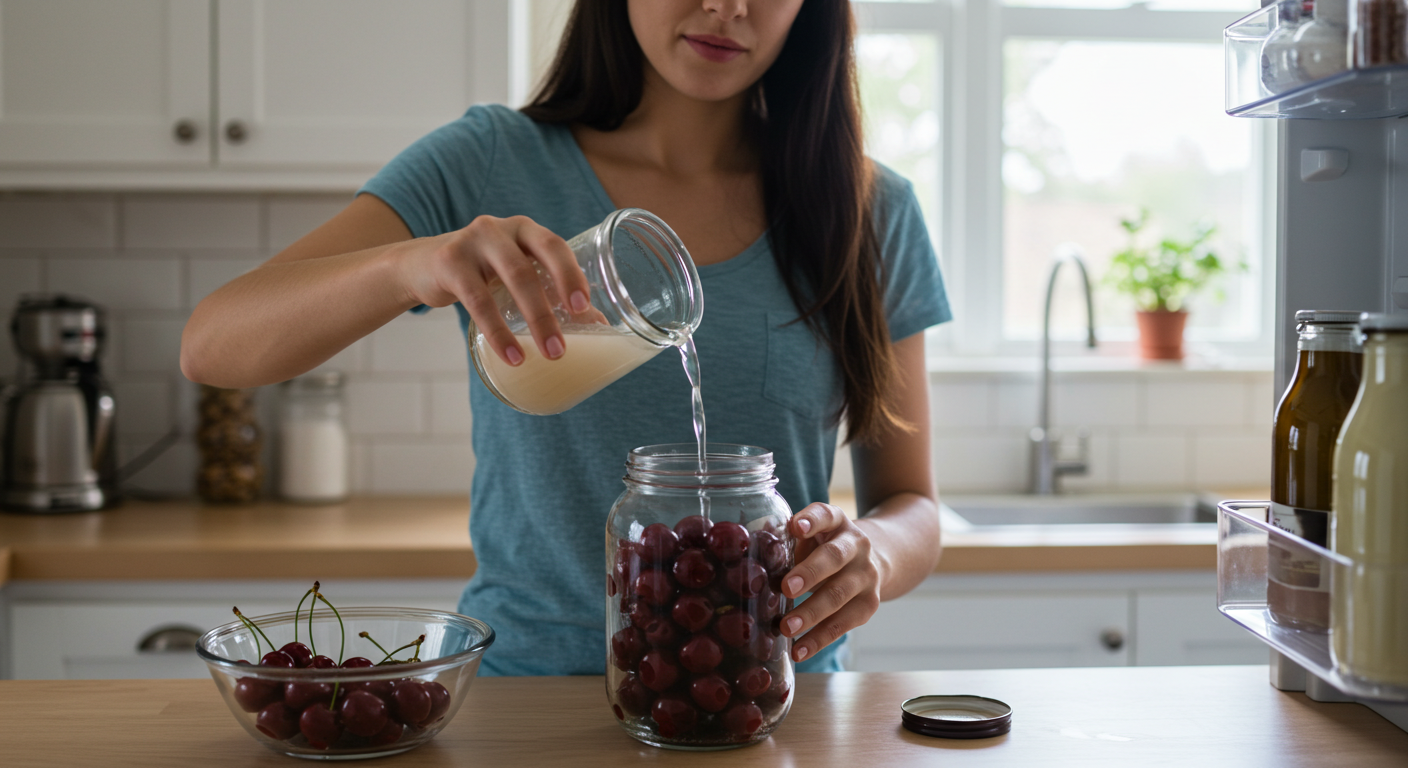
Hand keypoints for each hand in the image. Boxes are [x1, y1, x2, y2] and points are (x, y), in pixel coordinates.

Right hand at [394, 214, 592, 365]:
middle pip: (532, 265)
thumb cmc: (482, 274)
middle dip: (551, 307)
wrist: (422, 265)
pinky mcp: (450, 262)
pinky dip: (497, 331)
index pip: (555, 246)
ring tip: (547, 355)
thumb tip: (599, 324)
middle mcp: (501, 230)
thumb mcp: (514, 276)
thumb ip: (550, 293)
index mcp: (525, 231)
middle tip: (563, 343)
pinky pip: (478, 300)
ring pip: (511, 280)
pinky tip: (511, 355)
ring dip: (533, 321)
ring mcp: (473, 242)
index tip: (583, 307)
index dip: (571, 274)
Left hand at [777, 503, 884, 663]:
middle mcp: (856, 545)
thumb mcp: (811, 537)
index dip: (811, 520)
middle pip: (834, 557)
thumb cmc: (824, 549)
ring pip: (839, 594)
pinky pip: (843, 624)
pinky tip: (799, 650)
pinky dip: (819, 639)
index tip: (796, 527)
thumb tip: (748, 548)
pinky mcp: (869, 604)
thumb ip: (785, 540)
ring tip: (786, 628)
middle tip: (786, 588)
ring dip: (811, 613)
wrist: (873, 562)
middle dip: (810, 573)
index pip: (825, 515)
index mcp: (837, 522)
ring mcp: (866, 575)